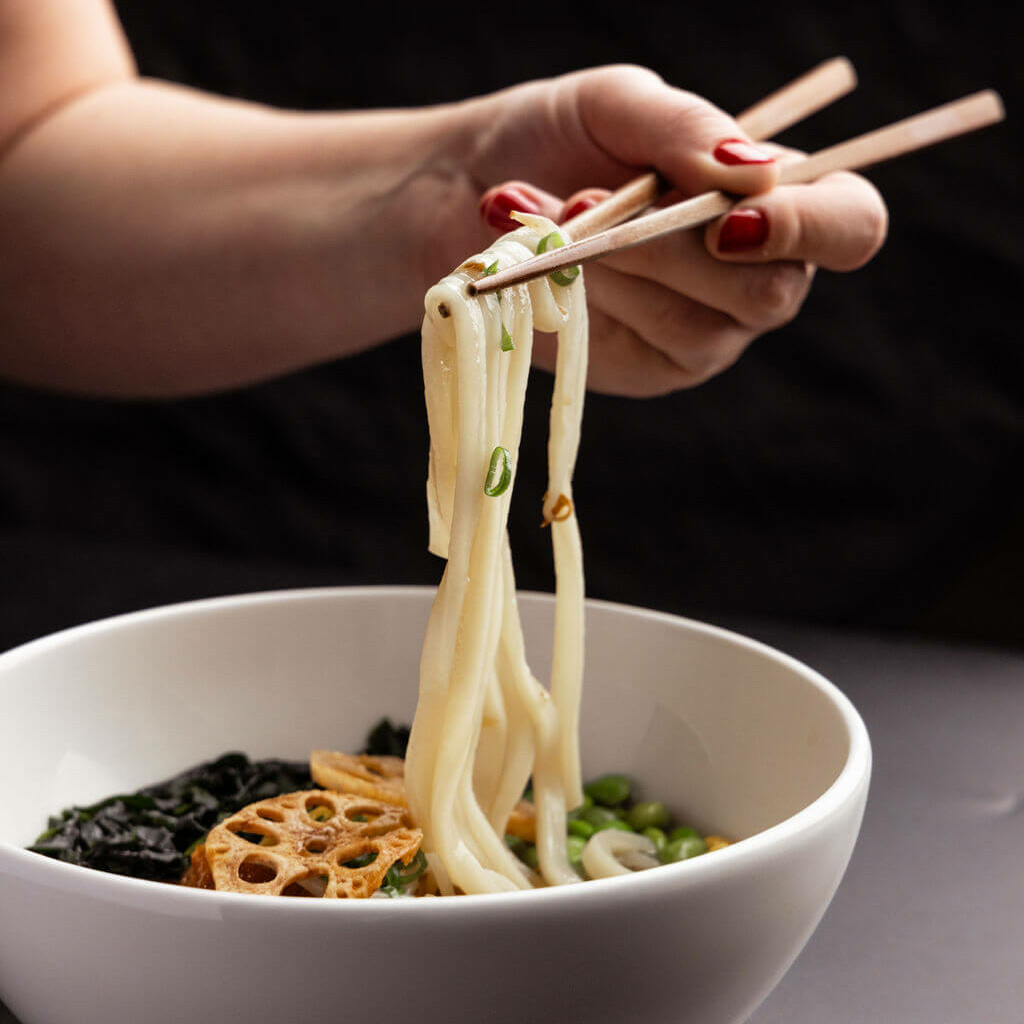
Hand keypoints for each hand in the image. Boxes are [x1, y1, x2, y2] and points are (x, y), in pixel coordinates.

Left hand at [467, 66, 887, 396]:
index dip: (812, 228)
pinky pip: (636, 346)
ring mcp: (706, 335)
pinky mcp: (650, 372)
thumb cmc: (554, 140)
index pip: (852, 227)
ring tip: (547, 216)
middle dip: (668, 247)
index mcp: (777, 199)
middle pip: (770, 291)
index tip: (730, 216)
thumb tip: (755, 175)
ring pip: (695, 324)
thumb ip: (684, 129)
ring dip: (611, 267)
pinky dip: (583, 299)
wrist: (465, 194)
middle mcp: (756, 275)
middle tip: (587, 198)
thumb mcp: (617, 104)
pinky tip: (543, 265)